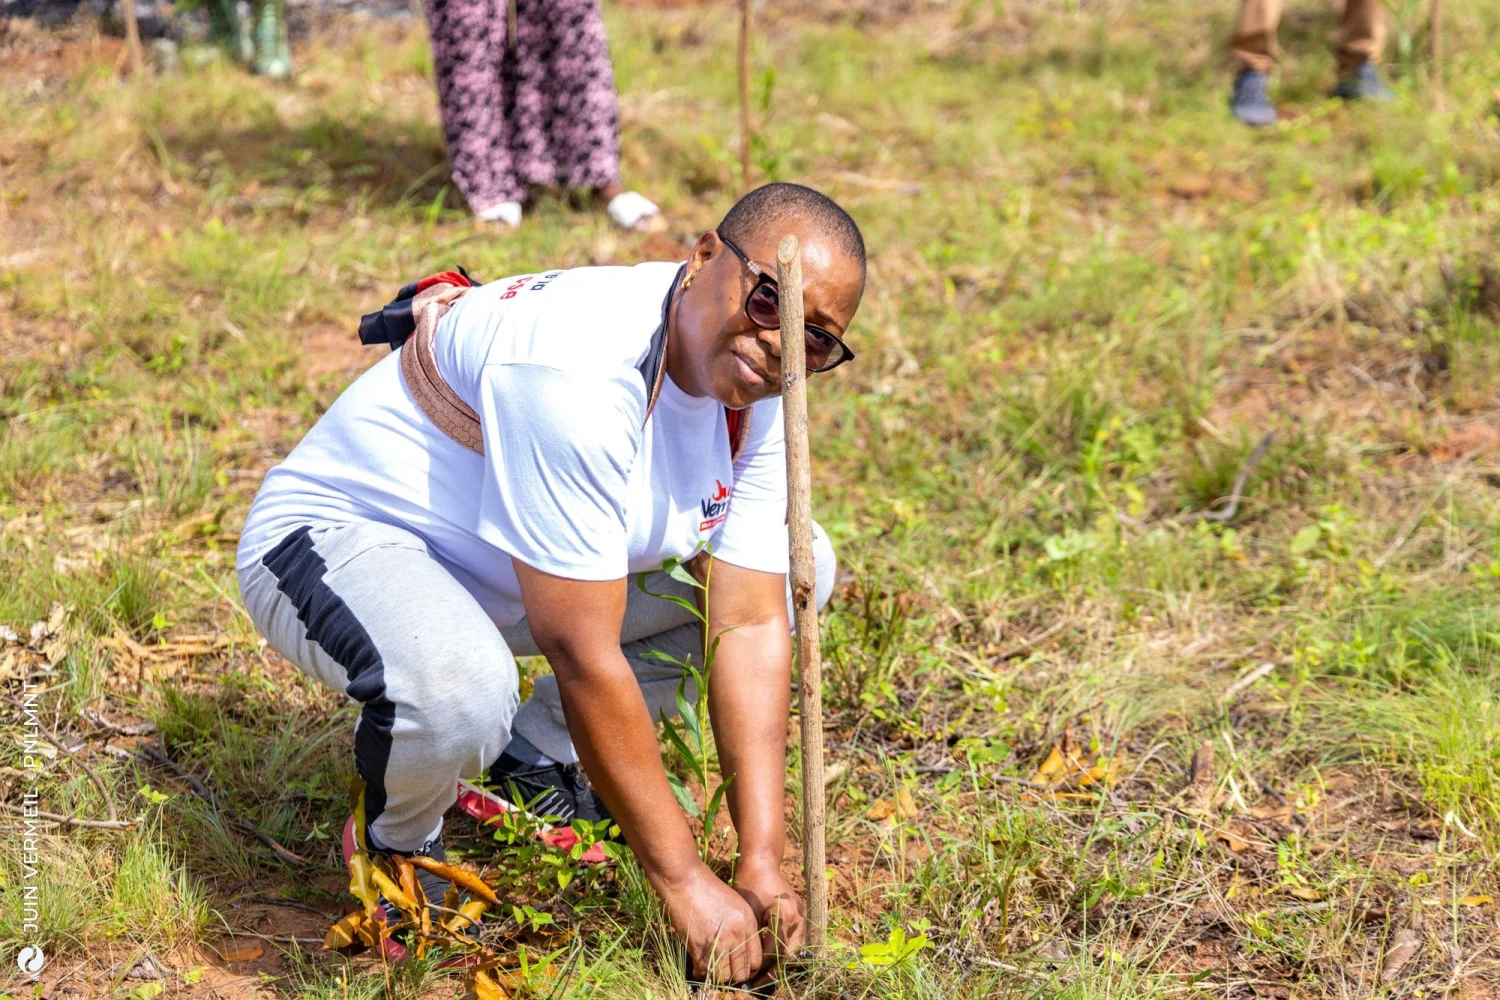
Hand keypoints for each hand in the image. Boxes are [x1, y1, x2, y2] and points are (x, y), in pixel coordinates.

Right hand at [662, 864, 763, 983]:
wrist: (686, 880)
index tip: (739, 968)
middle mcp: (737, 935)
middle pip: (741, 973)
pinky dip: (701, 971)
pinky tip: (699, 964)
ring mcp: (719, 942)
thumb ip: (741, 926)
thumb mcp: (734, 903)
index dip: (748, 969)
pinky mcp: (699, 946)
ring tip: (713, 968)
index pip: (756, 960)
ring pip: (724, 976)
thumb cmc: (708, 888)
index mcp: (748, 923)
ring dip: (718, 975)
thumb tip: (739, 949)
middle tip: (725, 970)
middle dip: (734, 975)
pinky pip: (705, 970)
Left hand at [734, 860, 806, 974]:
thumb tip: (750, 963)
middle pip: (791, 955)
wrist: (762, 860)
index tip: (752, 979)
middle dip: (775, 970)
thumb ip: (754, 937)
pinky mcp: (799, 915)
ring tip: (765, 973)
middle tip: (759, 982)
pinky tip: (770, 958)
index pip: (778, 953)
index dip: (765, 968)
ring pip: (796, 949)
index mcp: (786, 917)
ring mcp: (802, 916)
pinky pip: (795, 939)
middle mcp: (799, 918)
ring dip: (781, 962)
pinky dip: (784, 950)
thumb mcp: (749, 911)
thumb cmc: (751, 883)